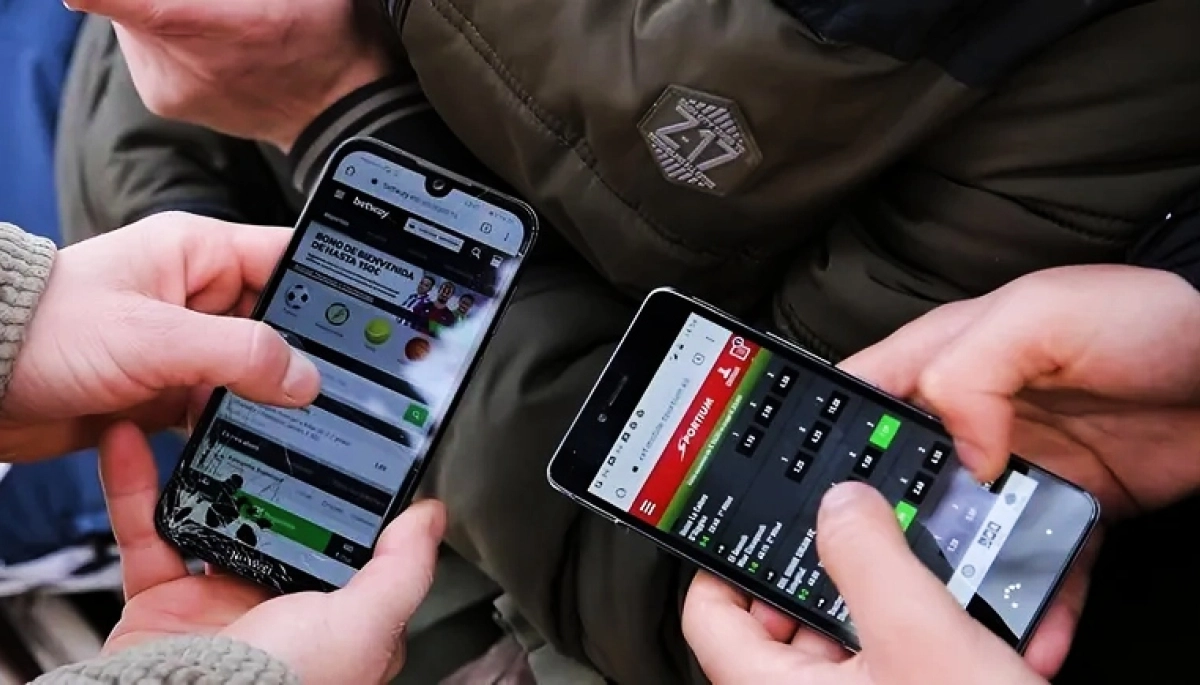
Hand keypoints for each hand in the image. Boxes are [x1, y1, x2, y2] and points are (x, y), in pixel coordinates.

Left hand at [0, 212, 319, 460]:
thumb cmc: (47, 331)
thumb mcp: (153, 338)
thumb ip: (238, 354)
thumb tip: (306, 378)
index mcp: (201, 254)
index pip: (290, 257)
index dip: (334, 287)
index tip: (375, 323)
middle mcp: (201, 297)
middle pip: (283, 323)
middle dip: (308, 357)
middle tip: (346, 388)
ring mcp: (187, 346)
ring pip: (257, 372)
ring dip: (272, 398)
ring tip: (305, 423)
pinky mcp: (170, 389)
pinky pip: (225, 406)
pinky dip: (240, 426)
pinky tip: (258, 445)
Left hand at [65, 0, 389, 150]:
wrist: (344, 116)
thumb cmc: (331, 37)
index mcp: (204, 22)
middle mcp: (175, 58)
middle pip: (126, 1)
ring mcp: (165, 83)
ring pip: (130, 19)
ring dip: (158, 6)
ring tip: (216, 13)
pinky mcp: (163, 99)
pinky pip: (143, 46)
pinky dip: (162, 30)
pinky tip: (209, 35)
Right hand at [100, 423, 443, 683]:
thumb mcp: (363, 624)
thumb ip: (400, 569)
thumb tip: (431, 519)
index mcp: (336, 615)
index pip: (353, 540)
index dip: (349, 491)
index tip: (341, 438)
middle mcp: (280, 607)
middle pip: (279, 518)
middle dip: (272, 465)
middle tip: (267, 410)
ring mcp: (220, 602)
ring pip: (213, 514)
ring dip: (205, 465)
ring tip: (210, 415)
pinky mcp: (163, 602)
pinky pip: (146, 531)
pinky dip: (136, 488)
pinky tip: (137, 445)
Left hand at [684, 482, 1043, 684]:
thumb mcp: (918, 638)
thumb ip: (869, 558)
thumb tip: (839, 505)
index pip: (710, 613)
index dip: (728, 558)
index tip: (758, 521)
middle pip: (798, 618)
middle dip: (848, 570)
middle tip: (878, 531)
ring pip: (870, 641)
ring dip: (914, 602)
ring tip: (952, 569)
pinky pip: (918, 669)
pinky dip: (951, 642)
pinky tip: (1004, 625)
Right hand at [826, 263, 1199, 672]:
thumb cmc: (1143, 319)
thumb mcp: (1041, 314)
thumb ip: (973, 369)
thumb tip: (956, 452)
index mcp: (944, 358)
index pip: (860, 396)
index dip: (829, 439)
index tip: (818, 490)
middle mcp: (970, 416)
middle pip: (901, 479)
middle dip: (887, 526)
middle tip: (884, 571)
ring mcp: (1017, 465)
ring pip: (964, 532)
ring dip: (958, 576)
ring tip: (956, 616)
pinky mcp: (1066, 505)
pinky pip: (1038, 562)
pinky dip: (1034, 600)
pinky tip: (1033, 629)